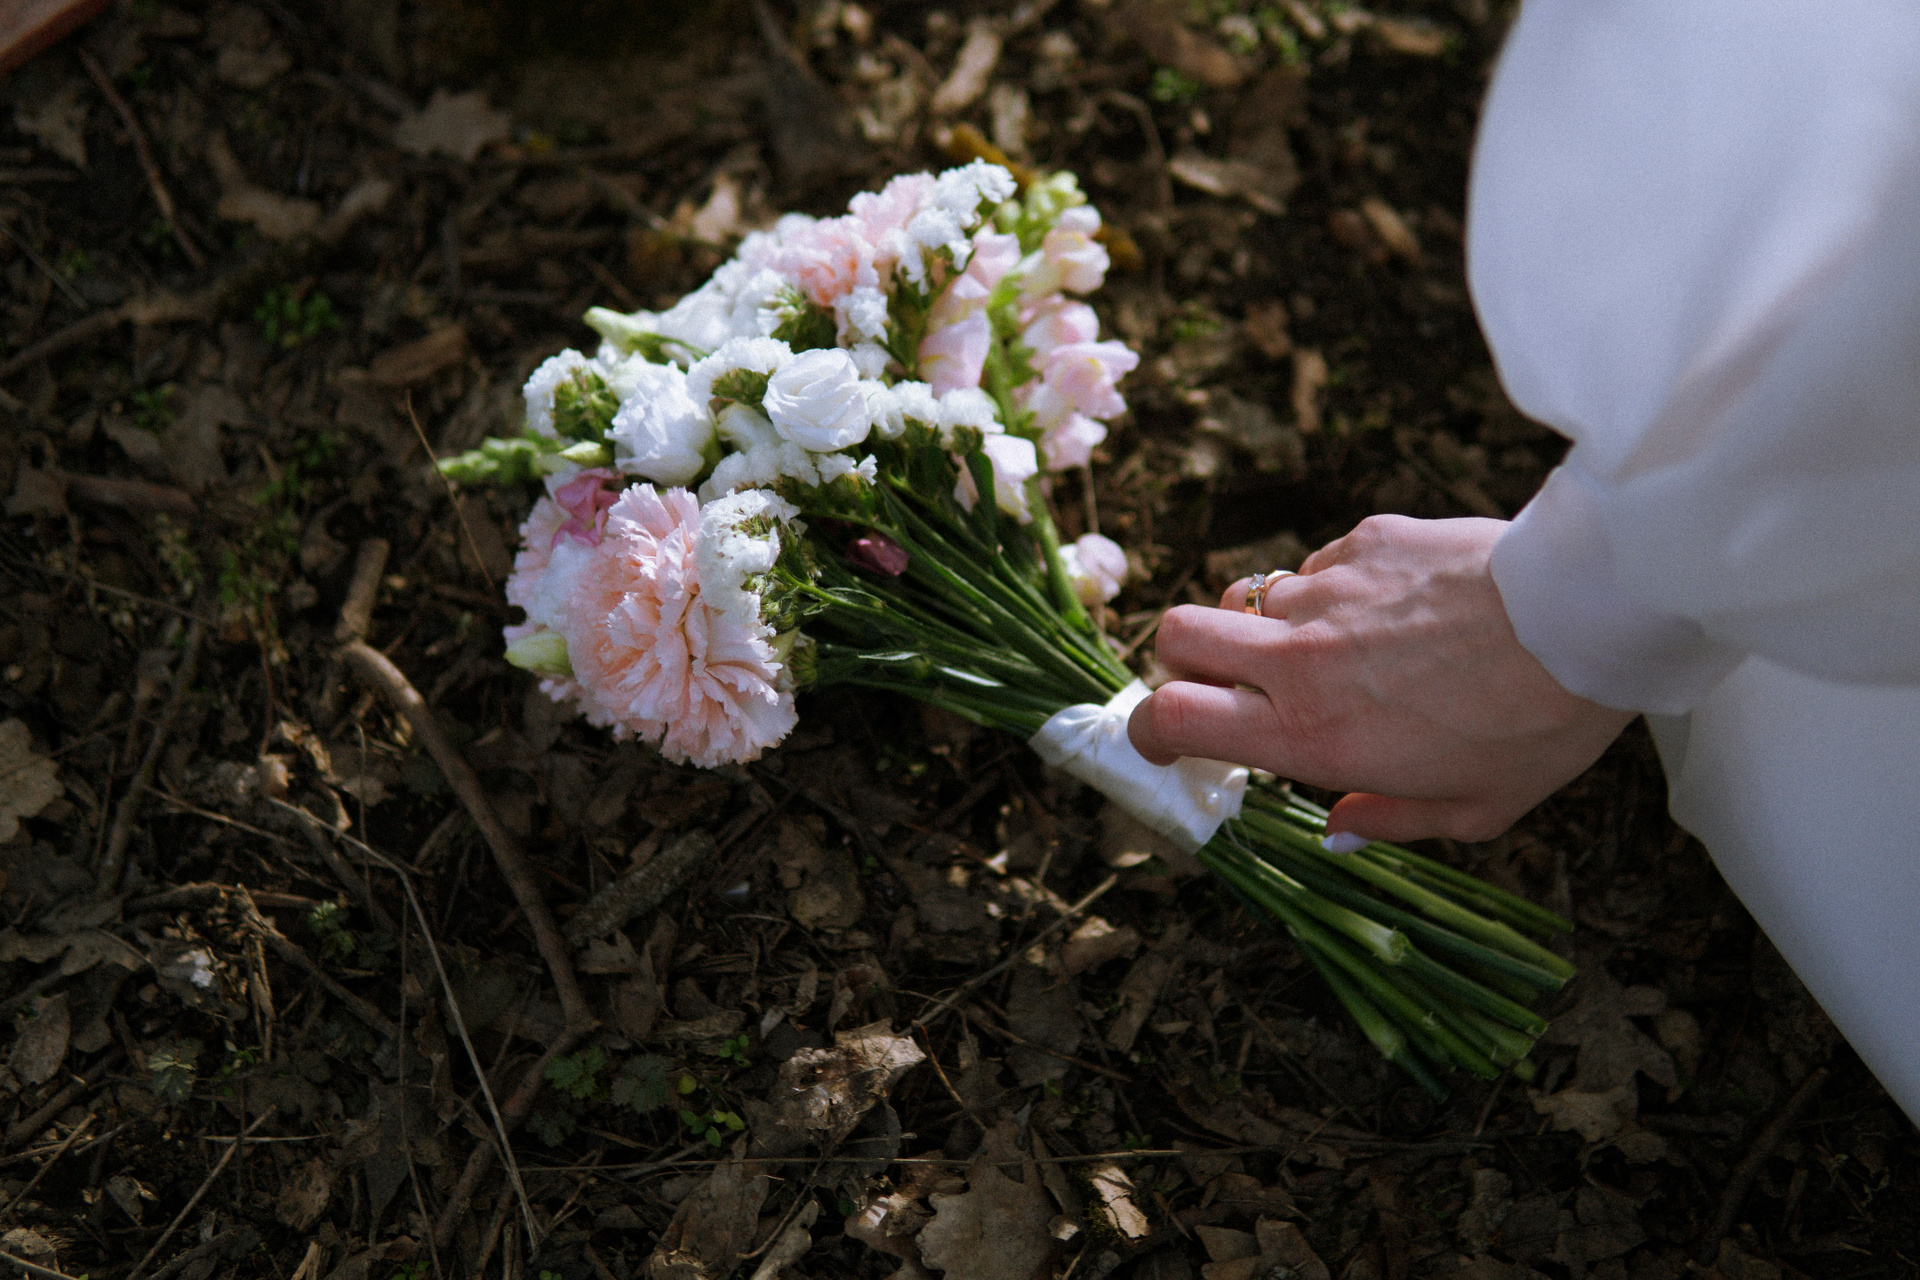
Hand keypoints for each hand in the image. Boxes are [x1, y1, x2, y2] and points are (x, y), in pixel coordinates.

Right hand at [1127, 515, 1633, 842]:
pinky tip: (1391, 607)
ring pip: (1249, 596)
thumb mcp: (1473, 809)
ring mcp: (1328, 589)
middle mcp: (1299, 659)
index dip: (1149, 727)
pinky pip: (1317, 564)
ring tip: (1329, 646)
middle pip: (1178, 636)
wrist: (1588, 616)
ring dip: (1268, 625)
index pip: (1173, 717)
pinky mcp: (1365, 539)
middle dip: (1183, 660)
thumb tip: (1338, 828)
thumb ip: (1389, 819)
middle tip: (1225, 682)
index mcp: (1310, 734)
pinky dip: (1333, 588)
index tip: (1165, 736)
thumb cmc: (1537, 725)